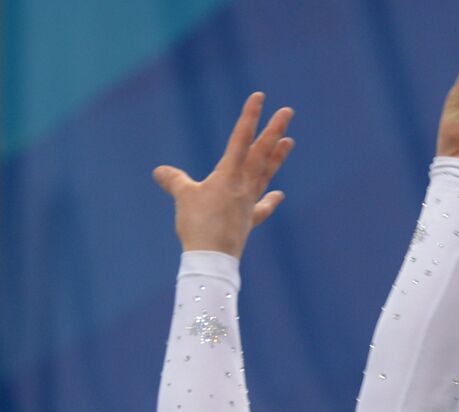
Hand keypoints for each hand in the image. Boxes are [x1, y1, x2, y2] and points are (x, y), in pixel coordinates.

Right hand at [153, 93, 294, 256]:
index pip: (241, 139)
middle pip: (261, 153)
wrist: (212, 259)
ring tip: (290, 142)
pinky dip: (271, 201)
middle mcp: (243, 186)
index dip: (249, 117)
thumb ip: (174, 181)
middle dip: (274, 131)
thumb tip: (160, 172)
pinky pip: (262, 208)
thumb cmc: (198, 226)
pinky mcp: (248, 221)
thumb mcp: (182, 198)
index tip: (260, 97)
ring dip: (278, 157)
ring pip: (266, 175)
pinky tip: (279, 195)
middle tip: (288, 112)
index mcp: (228, 175)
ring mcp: (249, 204)